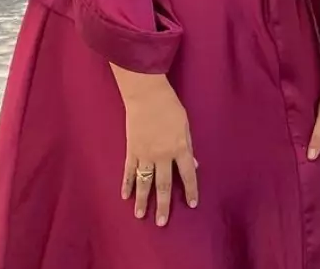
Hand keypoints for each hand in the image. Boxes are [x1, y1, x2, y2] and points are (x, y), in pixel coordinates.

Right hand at [119, 77, 198, 225]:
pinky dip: (127, 184)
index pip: (188, 174)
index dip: (191, 190)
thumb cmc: (170, 108)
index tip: (192, 204)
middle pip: (164, 184)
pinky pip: (129, 171)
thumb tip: (194, 165)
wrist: (147, 96)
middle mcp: (163, 155)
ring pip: (144, 182)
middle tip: (162, 223)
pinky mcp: (131, 151)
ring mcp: (145, 154)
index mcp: (180, 148)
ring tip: (141, 216)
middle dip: (164, 205)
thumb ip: (188, 147)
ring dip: (142, 200)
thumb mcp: (186, 125)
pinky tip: (126, 196)